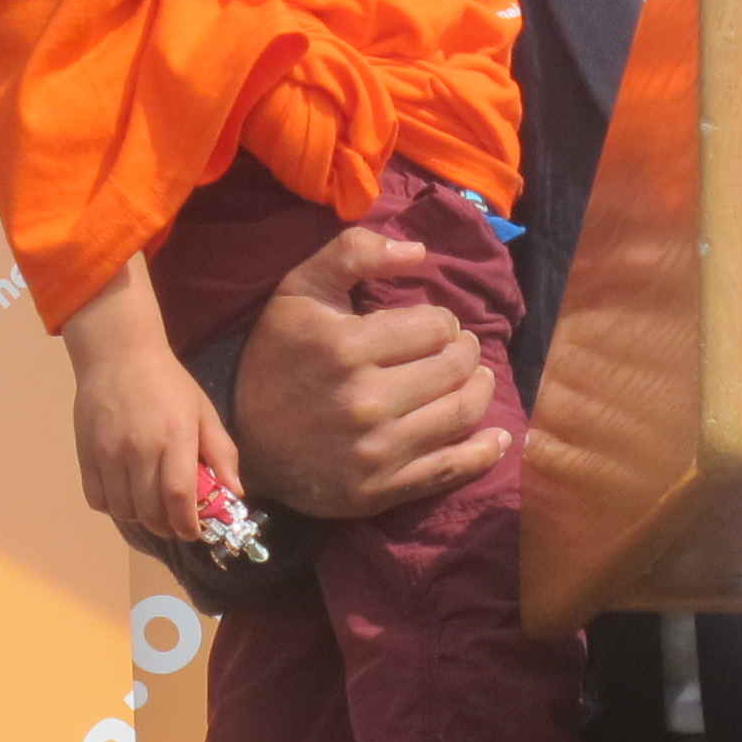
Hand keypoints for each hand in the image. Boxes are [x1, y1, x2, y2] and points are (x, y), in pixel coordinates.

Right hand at [74, 340, 244, 541]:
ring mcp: (108, 453)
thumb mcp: (204, 412)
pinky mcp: (86, 454)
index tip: (195, 533)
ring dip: (141, 520)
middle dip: (167, 527)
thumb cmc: (169, 384)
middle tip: (177, 525)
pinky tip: (127, 498)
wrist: (118, 357)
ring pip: (123, 509)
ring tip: (154, 512)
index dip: (187, 523)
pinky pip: (97, 499)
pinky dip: (113, 508)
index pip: (179, 495)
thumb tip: (235, 491)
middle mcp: (139, 449)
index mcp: (175, 437)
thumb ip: (221, 452)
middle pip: (150, 510)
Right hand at [233, 226, 508, 518]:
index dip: (443, 322)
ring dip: (480, 390)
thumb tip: (420, 251)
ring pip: (461, 413)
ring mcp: (375, 451)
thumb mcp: (300, 291)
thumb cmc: (276, 357)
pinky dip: (484, 453)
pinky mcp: (381, 490)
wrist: (244, 441)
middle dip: (466, 352)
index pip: (437, 327)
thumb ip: (354, 253)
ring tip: (476, 379)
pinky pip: (450, 470)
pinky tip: (497, 438)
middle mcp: (364, 402)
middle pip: (455, 368)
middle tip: (460, 349)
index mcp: (347, 348)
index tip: (433, 327)